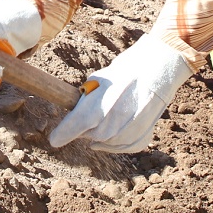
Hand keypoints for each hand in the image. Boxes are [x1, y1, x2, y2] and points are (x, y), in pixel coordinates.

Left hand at [48, 34, 191, 152]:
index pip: (71, 129)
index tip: (55, 139)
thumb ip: (85, 103)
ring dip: (105, 134)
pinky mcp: (143, 135)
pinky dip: (122, 141)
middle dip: (88, 128)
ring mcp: (128, 131)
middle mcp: (111, 123)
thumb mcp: (98, 81)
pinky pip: (127, 146)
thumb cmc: (125, 71)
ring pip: (108, 143)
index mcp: (96, 108)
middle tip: (95, 112)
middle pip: (90, 136)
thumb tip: (74, 117)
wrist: (158, 66)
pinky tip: (122, 127)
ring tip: (112, 114)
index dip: (61, 135)